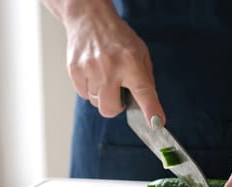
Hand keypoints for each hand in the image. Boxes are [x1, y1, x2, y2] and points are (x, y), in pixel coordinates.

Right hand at [63, 3, 164, 123]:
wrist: (90, 18)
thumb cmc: (117, 37)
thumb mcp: (140, 52)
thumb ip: (145, 79)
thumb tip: (148, 106)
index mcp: (131, 62)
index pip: (144, 91)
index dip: (150, 110)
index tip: (156, 123)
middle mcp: (110, 67)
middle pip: (110, 109)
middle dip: (115, 107)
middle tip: (118, 93)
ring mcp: (90, 69)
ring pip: (96, 103)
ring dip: (102, 95)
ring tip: (104, 76)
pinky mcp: (74, 70)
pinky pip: (83, 94)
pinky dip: (89, 89)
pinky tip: (93, 73)